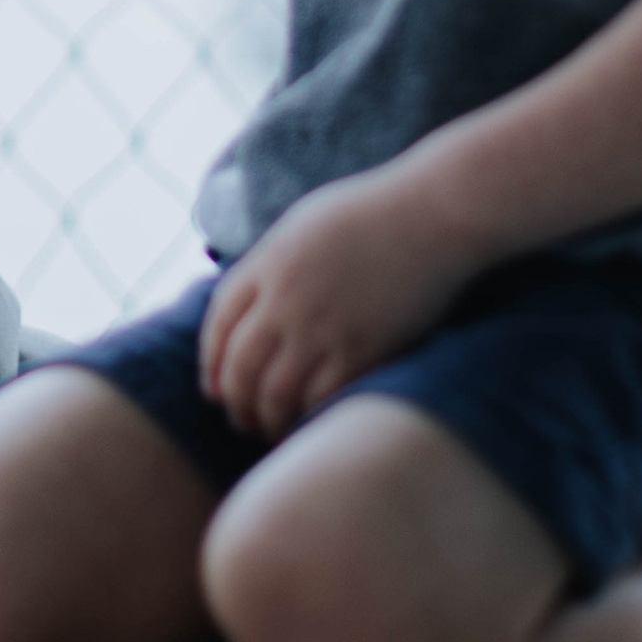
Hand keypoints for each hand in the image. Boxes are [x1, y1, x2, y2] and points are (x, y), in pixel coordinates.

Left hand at [198, 164, 485, 441]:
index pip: (219, 323)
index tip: (213, 386)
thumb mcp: (304, 225)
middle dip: (234, 400)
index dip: (210, 362)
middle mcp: (286, 298)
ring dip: (266, 418)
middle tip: (241, 418)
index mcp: (268, 262)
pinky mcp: (361, 350)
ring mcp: (322, 327)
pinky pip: (320, 400)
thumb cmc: (372, 213)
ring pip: (274, 393)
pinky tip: (309, 424)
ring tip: (270, 429)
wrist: (431, 215)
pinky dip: (307, 418)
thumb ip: (273, 264)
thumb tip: (254, 304)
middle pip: (239, 365)